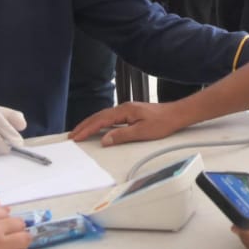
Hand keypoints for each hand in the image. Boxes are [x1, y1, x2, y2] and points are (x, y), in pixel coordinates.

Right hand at [68, 100, 186, 146]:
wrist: (176, 114)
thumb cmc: (162, 122)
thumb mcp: (141, 132)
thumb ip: (121, 136)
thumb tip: (104, 140)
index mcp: (124, 111)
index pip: (101, 120)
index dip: (87, 129)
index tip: (76, 136)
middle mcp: (124, 108)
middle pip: (99, 116)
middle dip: (84, 126)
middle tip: (72, 135)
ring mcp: (127, 110)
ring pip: (104, 116)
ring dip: (91, 124)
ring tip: (80, 131)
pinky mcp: (131, 113)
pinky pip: (111, 117)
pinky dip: (101, 122)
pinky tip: (98, 127)